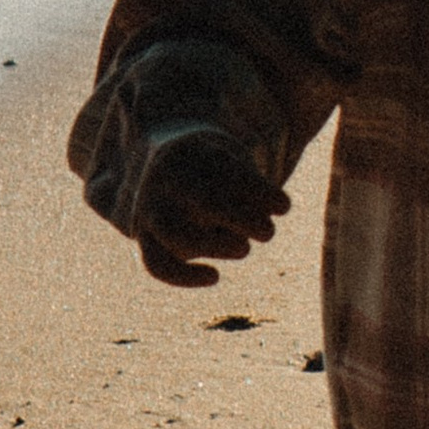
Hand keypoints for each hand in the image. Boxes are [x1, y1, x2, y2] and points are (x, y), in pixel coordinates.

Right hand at [133, 132, 290, 288]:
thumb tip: (277, 209)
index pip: (229, 172)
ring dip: (218, 246)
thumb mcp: (235, 158)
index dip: (260, 193)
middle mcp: (168, 179)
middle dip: (243, 220)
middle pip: (206, 202)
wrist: (164, 163)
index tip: (284, 207)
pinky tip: (215, 275)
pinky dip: (185, 276)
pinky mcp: (144, 237)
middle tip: (267, 232)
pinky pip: (157, 263)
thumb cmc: (216, 166)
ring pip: (179, 235)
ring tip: (243, 247)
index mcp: (194, 151)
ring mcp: (151, 208)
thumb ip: (252, 184)